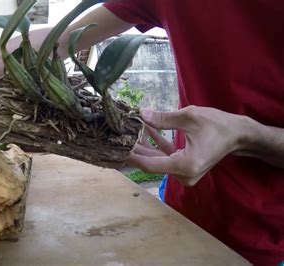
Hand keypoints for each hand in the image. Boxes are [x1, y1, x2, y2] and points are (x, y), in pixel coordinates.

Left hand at [127, 105, 248, 185]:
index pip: (150, 165)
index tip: (118, 147)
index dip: (133, 156)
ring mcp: (185, 173)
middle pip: (152, 163)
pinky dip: (157, 146)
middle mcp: (184, 174)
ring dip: (145, 146)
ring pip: (158, 160)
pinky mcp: (185, 167)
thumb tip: (141, 113)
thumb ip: (163, 119)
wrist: (239, 135)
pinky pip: (166, 157)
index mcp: (185, 165)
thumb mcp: (189, 117)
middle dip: (136, 149)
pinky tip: (147, 129)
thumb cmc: (217, 125)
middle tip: (119, 137)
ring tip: (129, 131)